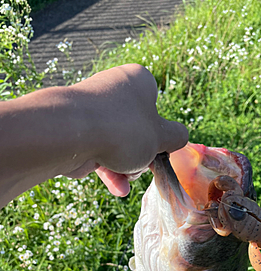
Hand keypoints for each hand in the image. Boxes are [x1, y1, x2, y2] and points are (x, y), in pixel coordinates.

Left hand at [68, 64, 187, 195]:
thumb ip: (176, 137)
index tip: (159, 149)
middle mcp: (114, 90)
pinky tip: (118, 189)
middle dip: (141, 155)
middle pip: (137, 130)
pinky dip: (109, 171)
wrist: (70, 135)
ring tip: (125, 178)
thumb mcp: (161, 137)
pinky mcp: (78, 133)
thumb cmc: (123, 130)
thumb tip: (180, 137)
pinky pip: (99, 153)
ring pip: (118, 145)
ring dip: (126, 168)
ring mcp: (93, 112)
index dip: (159, 133)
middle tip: (141, 165)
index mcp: (138, 81)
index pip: (156, 108)